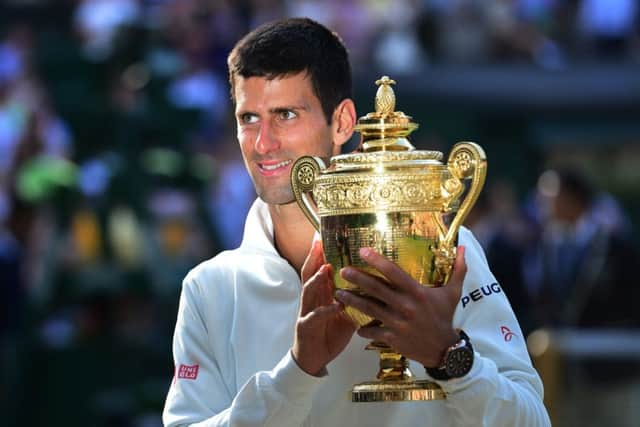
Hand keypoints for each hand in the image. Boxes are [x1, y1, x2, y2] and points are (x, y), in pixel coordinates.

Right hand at [291, 238, 356, 375]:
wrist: (313, 359)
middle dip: (314, 257)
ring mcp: (306, 312)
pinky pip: (315, 316)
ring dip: (317, 279)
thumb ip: (355, 299)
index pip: (320, 269)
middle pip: (309, 273)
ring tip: (326, 268)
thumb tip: (378, 288)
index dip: (322, 253)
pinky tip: (336, 305)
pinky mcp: (306, 327)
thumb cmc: (329, 334)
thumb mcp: (345, 314)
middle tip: (319, 242)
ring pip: (308, 291)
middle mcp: (311, 299)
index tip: (326, 237)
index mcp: (320, 294)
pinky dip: (326, 310)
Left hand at [335, 246, 466, 367]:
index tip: (362, 251)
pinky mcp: (393, 338)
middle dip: (358, 279)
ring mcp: (398, 323)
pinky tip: (353, 323)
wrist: (445, 350)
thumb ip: (458, 269)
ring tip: (338, 293)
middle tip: (342, 271)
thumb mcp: (453, 293)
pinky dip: (362, 329)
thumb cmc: (445, 317)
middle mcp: (405, 306)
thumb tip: (463, 247)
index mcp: (417, 293)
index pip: (394, 273)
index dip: (377, 261)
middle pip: (377, 289)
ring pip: (370, 309)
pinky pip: (373, 332)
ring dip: (353, 301)